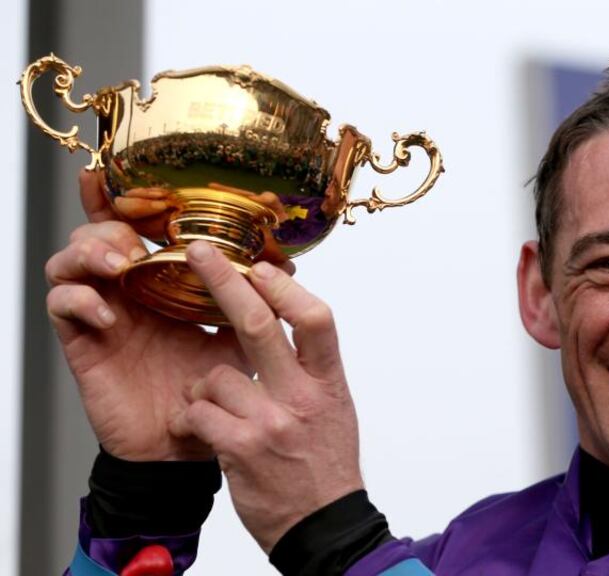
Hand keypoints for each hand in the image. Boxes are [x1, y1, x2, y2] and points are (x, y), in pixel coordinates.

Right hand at [45, 171, 252, 460]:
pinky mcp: (84, 345)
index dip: (121, 197)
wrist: (186, 447)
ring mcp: (102, 316)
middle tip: (132, 238)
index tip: (116, 172)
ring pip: (68, 262)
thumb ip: (253, 303)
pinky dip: (80, 301)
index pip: (136, 228)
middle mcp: (128, 292)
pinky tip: (111, 317)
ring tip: (121, 267)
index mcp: (162, 283)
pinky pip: (62, 306)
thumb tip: (286, 266)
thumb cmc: (210, 391)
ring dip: (90, 254)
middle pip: (95, 234)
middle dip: (106, 222)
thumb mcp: (238, 341)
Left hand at [170, 240, 362, 551]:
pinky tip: (207, 431)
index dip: (286, 288)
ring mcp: (270, 422)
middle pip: (258, 326)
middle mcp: (301, 397)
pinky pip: (199, 412)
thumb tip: (287, 322)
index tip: (261, 267)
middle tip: (199, 252)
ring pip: (215, 376)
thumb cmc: (326, 464)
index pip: (316, 319)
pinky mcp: (239, 449)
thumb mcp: (334, 409)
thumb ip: (312, 369)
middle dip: (223, 281)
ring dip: (207, 387)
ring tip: (221, 409)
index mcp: (328, 383)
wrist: (322, 525)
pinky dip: (194, 418)